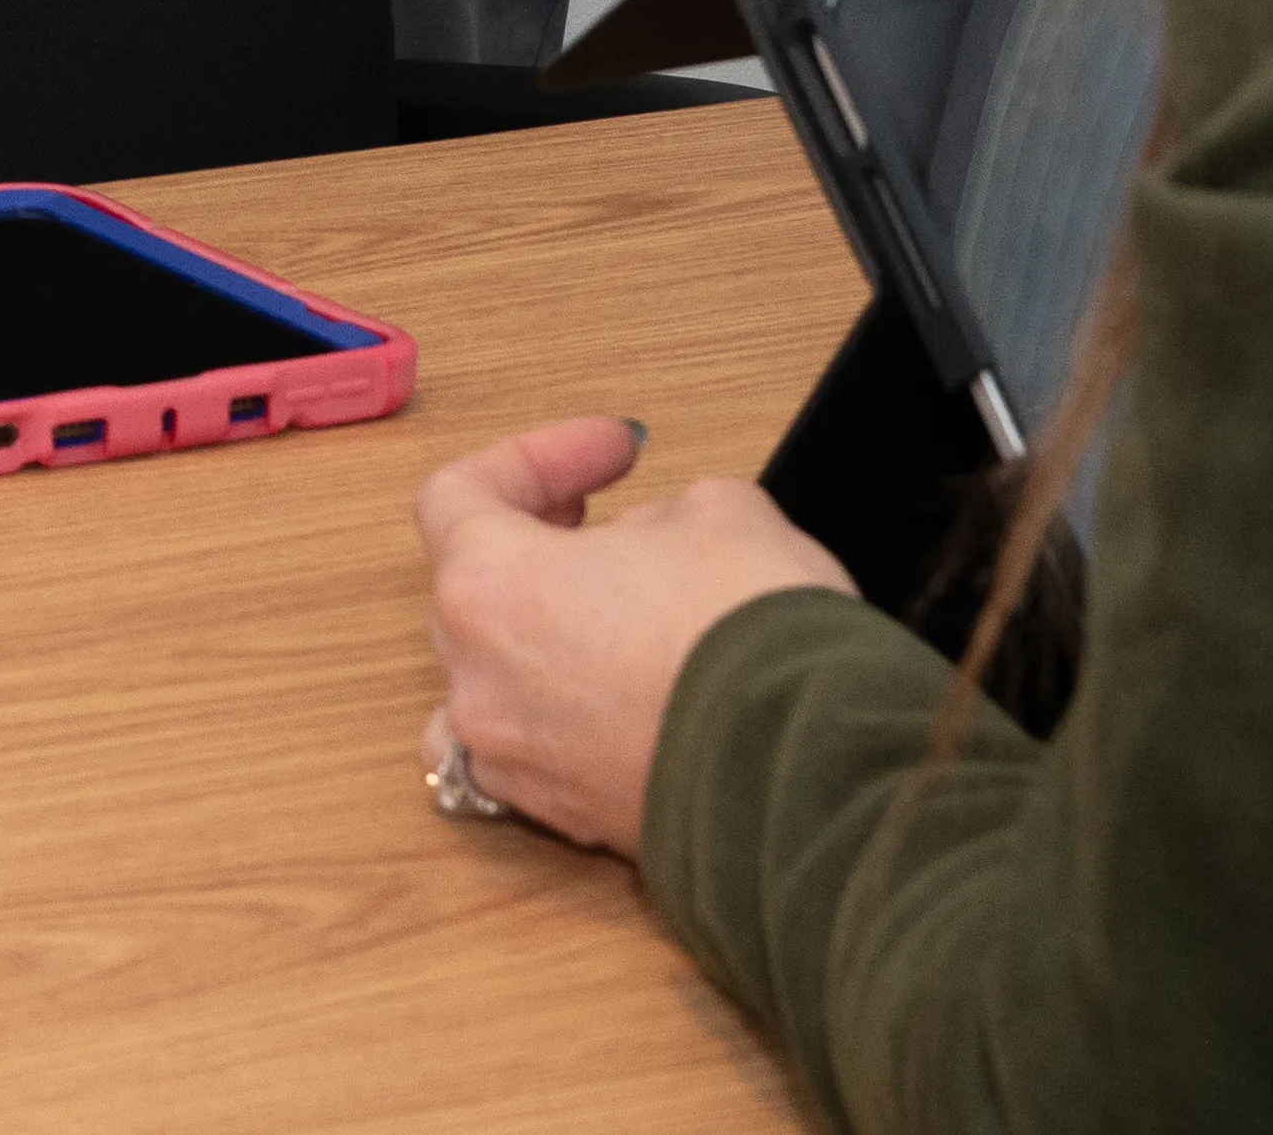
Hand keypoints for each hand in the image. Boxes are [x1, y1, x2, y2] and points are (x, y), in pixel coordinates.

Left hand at [412, 413, 855, 853]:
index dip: (540, 457)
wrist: (814, 776)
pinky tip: (642, 695)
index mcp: (486, 589)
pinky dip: (577, 720)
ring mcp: (519, 764)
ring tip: (623, 617)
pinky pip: (548, 752)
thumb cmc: (750, 638)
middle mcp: (479, 684)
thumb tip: (651, 546)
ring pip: (503, 681)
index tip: (617, 451)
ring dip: (549, 641)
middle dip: (547, 546)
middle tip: (624, 525)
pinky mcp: (573, 821)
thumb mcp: (720, 511)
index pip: (458, 496)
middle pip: (474, 592)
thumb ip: (660, 514)